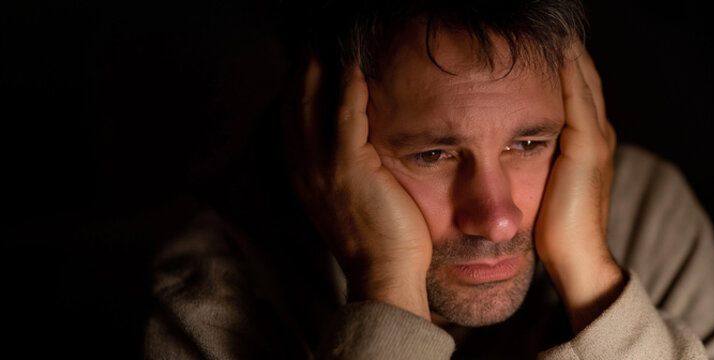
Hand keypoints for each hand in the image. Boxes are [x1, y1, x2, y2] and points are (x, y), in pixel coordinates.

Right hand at [285, 55, 432, 319]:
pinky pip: (345, 118)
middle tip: (313, 46)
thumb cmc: (378, 240)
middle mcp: (305, 172)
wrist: (385, 272)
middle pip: (293, 109)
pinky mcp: (348, 169)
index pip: (290, 125)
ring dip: (318, 73)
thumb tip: (355, 147)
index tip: (305, 66)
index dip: (294, 93)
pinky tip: (354, 69)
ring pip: (312, 108)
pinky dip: (348, 91)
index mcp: (303, 180)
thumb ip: (344, 172)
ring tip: (328, 47)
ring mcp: (323, 171)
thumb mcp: (349, 200)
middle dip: (301, 74)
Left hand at [535, 42, 622, 331]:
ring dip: (566, 51)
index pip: (577, 88)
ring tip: (549, 29)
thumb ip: (533, 161)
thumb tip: (504, 147)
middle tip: (543, 26)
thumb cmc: (554, 232)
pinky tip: (551, 50)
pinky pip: (577, 96)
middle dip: (565, 49)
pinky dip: (566, 70)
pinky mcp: (588, 148)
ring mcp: (597, 139)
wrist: (577, 260)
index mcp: (589, 143)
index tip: (538, 39)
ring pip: (583, 79)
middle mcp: (599, 134)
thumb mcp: (542, 186)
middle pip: (584, 75)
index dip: (561, 62)